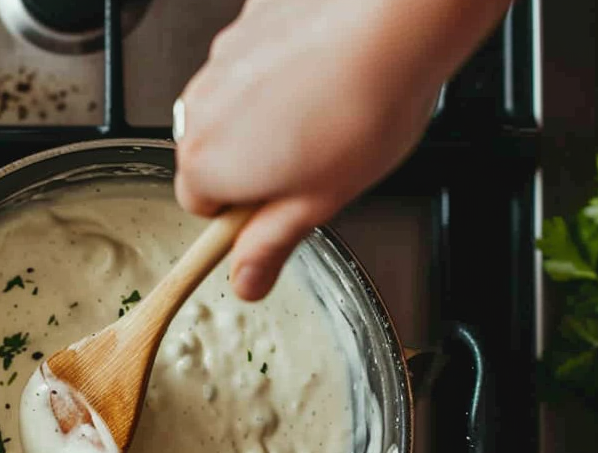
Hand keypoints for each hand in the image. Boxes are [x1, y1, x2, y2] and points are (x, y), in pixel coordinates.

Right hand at [175, 0, 511, 299]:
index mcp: (209, 163)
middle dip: (254, 160)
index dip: (244, 212)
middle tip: (313, 164)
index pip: (201, 207)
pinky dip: (281, 67)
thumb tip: (245, 281)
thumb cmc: (363, 108)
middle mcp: (201, 107)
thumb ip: (271, 244)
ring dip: (267, 113)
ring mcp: (222, 57)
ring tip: (329, 114)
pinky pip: (255, 57)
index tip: (278, 208)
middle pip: (213, 151)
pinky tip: (328, 71)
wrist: (395, 22)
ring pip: (234, 102)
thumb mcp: (320, 202)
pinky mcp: (248, 18)